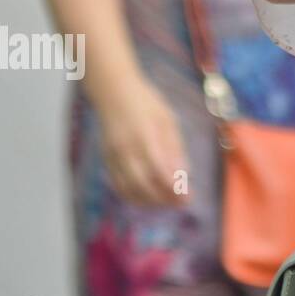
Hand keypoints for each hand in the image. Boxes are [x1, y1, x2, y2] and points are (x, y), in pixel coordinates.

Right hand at [98, 73, 190, 207]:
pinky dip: (132, 196)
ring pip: (128, 189)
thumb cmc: (146, 103)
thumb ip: (174, 147)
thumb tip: (182, 174)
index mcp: (145, 136)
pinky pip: (118, 185)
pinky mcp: (106, 160)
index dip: (173, 188)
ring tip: (167, 202)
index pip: (159, 170)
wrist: (114, 93)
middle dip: (163, 199)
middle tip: (181, 202)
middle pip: (142, 185)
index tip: (188, 197)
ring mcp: (113, 156)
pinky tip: (147, 197)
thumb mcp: (168, 120)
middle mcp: (126, 149)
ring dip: (148, 201)